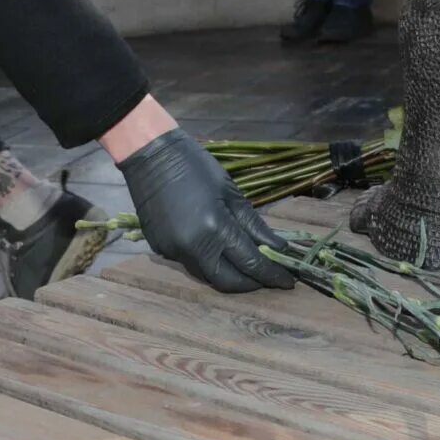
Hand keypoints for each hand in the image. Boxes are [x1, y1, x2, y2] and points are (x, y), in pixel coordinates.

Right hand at [116, 128, 294, 293]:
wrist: (151, 156)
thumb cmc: (196, 166)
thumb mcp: (230, 191)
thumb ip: (253, 225)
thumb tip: (278, 249)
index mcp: (215, 228)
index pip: (250, 262)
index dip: (271, 275)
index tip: (288, 282)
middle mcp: (193, 247)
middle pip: (227, 281)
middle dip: (250, 284)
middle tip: (267, 277)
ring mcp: (174, 251)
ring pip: (207, 276)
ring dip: (228, 274)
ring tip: (244, 265)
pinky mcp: (161, 250)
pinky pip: (190, 264)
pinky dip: (207, 260)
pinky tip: (215, 248)